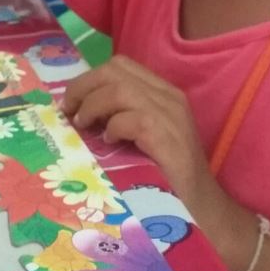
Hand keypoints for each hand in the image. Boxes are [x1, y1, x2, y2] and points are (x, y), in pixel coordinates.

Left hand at [62, 55, 212, 205]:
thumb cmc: (166, 174)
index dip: (89, 79)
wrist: (200, 204)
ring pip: (120, 89)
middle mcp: (169, 96)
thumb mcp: (141, 136)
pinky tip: (108, 143)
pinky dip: (112, 128)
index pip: (121, 66)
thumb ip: (121, 116)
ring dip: (92, 106)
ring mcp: (170, 114)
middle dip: (84, 87)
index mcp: (163, 92)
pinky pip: (131, 119)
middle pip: (116, 70)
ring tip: (83, 126)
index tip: (71, 101)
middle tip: (69, 111)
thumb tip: (77, 112)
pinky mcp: (167, 136)